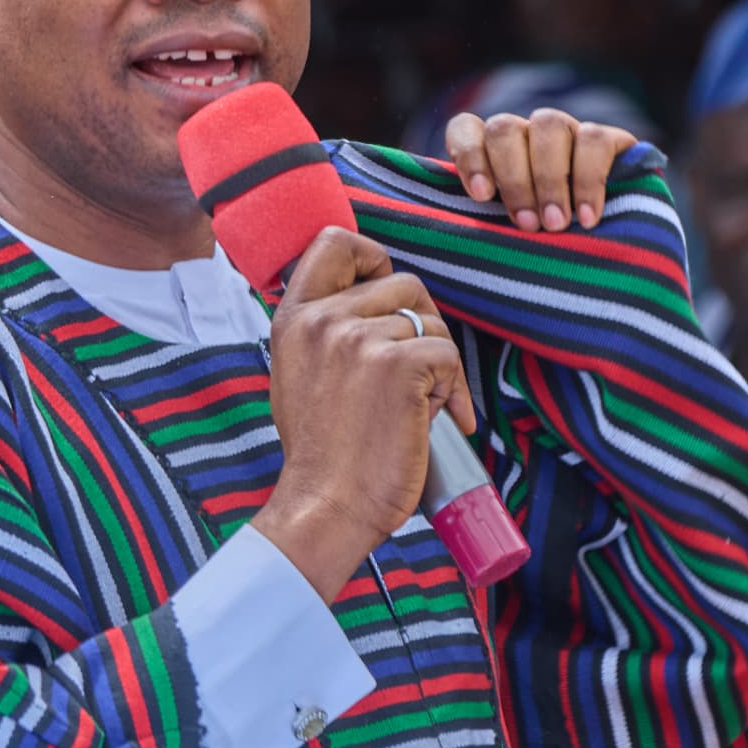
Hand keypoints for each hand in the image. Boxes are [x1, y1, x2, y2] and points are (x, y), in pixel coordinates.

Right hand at [255, 227, 476, 601]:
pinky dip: (454, 389)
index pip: (335, 241)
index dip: (373, 256)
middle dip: (422, 326)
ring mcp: (359, 337)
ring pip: (431, 324)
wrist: (326, 505)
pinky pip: (447, 352)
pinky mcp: (399, 363)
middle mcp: (322, 318)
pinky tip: (438, 421)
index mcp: (293, 317)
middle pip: (403, 284)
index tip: (385, 289)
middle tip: (420, 375)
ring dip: (437, 367)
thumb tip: (375, 308)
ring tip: (417, 409)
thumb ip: (325, 334)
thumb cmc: (322, 453)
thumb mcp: (300, 375)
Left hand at [444, 107, 639, 231]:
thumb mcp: (506, 235)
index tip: (480, 195)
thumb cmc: (541, 247)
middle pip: (504, 128)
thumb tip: (448, 236)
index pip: (465, 128)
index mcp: (491, 150)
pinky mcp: (608, 139)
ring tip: (556, 224)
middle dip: (513, 179)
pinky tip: (588, 217)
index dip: (469, 155)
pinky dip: (588, 180)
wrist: (609, 259)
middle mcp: (525, 134)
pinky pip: (594, 140)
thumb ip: (481, 224)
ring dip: (549, 178)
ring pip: (547, 124)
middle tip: (526, 224)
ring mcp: (566, 131)